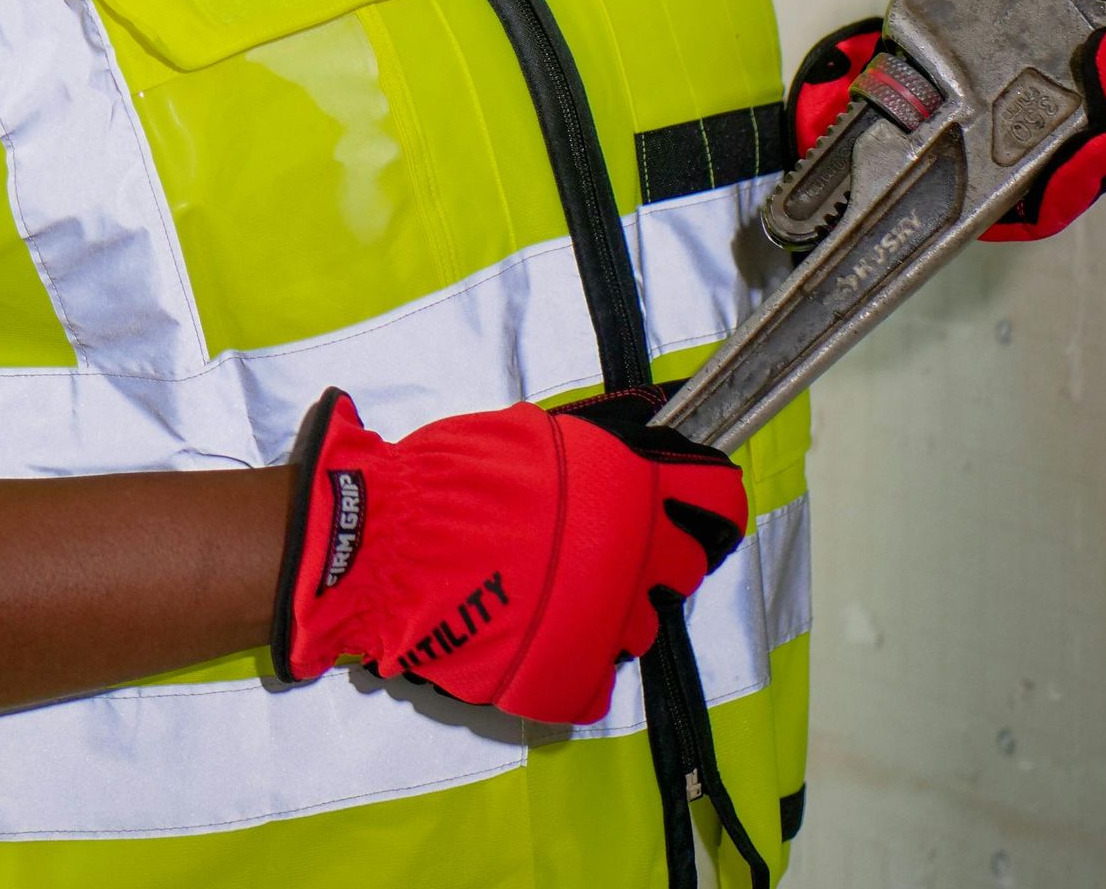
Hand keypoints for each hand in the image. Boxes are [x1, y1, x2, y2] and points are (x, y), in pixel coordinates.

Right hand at [272, 385, 747, 726]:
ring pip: (643, 624)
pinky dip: (579, 658)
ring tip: (558, 588)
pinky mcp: (572, 675)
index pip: (718, 502)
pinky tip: (542, 631)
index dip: (711, 502)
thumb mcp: (534, 434)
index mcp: (627, 488)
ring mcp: (606, 623)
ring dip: (614, 606)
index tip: (701, 506)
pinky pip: (601, 674)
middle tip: (607, 545)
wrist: (387, 544)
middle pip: (686, 569)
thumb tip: (650, 431)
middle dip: (659, 556)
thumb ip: (598, 443)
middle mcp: (631, 557)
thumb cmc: (451, 476)